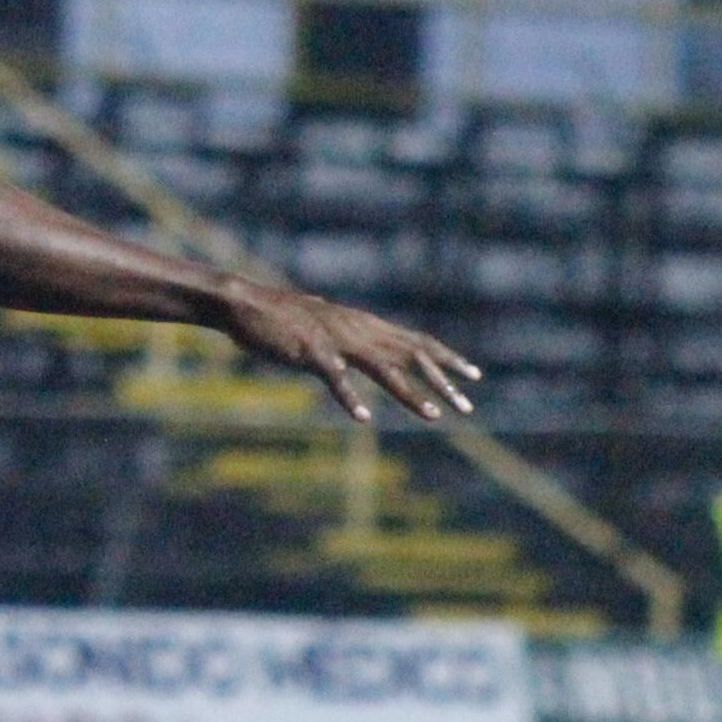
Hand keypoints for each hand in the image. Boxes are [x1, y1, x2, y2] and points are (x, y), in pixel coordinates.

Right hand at [220, 280, 482, 423]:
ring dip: (412, 393)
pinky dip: (349, 397)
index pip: (417, 341)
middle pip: (413, 355)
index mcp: (365, 325)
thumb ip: (350, 336)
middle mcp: (360, 330)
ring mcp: (337, 341)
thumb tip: (366, 348)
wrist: (246, 305)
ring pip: (385, 369)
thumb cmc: (284, 318)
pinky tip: (363, 416)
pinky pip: (336, 377)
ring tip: (435, 415)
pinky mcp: (312, 353)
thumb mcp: (327, 326)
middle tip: (468, 407)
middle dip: (444, 381)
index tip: (474, 376)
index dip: (448, 359)